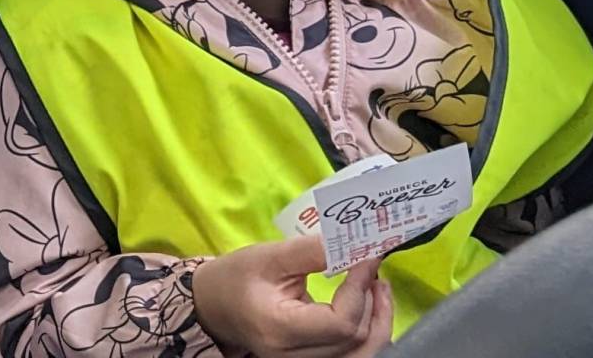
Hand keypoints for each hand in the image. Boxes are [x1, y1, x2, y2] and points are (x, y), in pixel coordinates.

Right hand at [192, 235, 392, 357]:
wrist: (213, 305)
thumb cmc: (237, 277)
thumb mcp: (272, 255)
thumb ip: (313, 251)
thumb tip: (355, 244)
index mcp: (282, 330)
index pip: (340, 322)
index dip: (361, 288)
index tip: (368, 256)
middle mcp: (294, 357)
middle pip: (355, 344)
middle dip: (374, 304)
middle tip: (375, 268)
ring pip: (358, 356)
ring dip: (376, 321)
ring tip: (379, 286)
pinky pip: (348, 355)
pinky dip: (365, 332)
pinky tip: (368, 305)